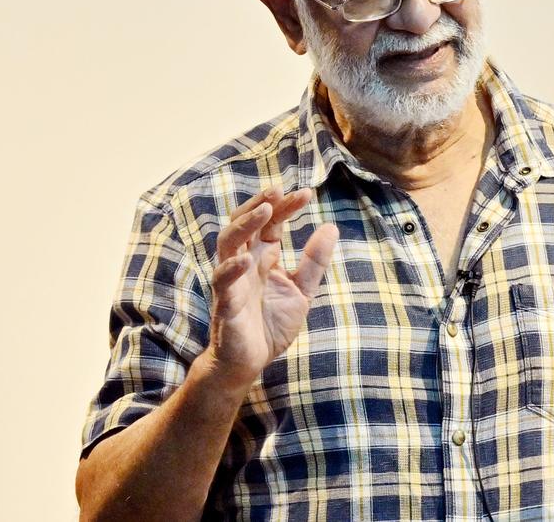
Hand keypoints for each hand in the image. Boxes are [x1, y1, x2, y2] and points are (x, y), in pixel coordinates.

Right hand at [203, 186, 338, 384]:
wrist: (250, 363)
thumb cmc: (271, 325)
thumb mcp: (302, 291)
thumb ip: (313, 262)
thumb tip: (330, 227)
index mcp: (262, 257)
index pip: (271, 223)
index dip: (285, 207)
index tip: (306, 194)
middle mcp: (244, 263)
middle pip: (245, 223)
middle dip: (260, 204)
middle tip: (279, 190)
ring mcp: (232, 281)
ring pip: (228, 242)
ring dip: (244, 225)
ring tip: (264, 211)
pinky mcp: (225, 303)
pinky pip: (222, 281)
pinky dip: (232, 269)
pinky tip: (247, 260)